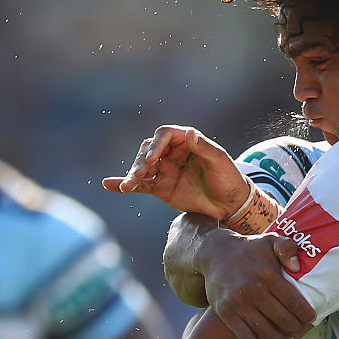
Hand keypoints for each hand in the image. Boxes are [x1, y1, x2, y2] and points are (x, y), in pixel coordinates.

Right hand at [102, 125, 248, 218]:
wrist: (229, 205)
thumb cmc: (228, 178)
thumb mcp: (220, 161)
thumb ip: (204, 147)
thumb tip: (189, 133)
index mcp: (186, 142)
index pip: (164, 135)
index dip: (156, 144)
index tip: (153, 158)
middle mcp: (172, 153)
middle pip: (148, 150)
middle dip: (142, 160)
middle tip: (141, 172)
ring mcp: (165, 170)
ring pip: (142, 168)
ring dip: (133, 174)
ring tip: (128, 184)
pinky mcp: (160, 187)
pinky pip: (140, 185)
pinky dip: (125, 185)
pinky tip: (109, 185)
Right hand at [196, 229, 315, 338]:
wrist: (215, 254)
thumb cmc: (250, 249)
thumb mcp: (271, 240)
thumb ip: (287, 247)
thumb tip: (297, 267)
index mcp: (267, 273)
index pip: (293, 301)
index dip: (305, 314)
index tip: (312, 318)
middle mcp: (252, 289)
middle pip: (281, 319)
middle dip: (295, 327)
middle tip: (300, 328)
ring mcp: (237, 303)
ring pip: (264, 331)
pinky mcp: (225, 312)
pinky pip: (244, 335)